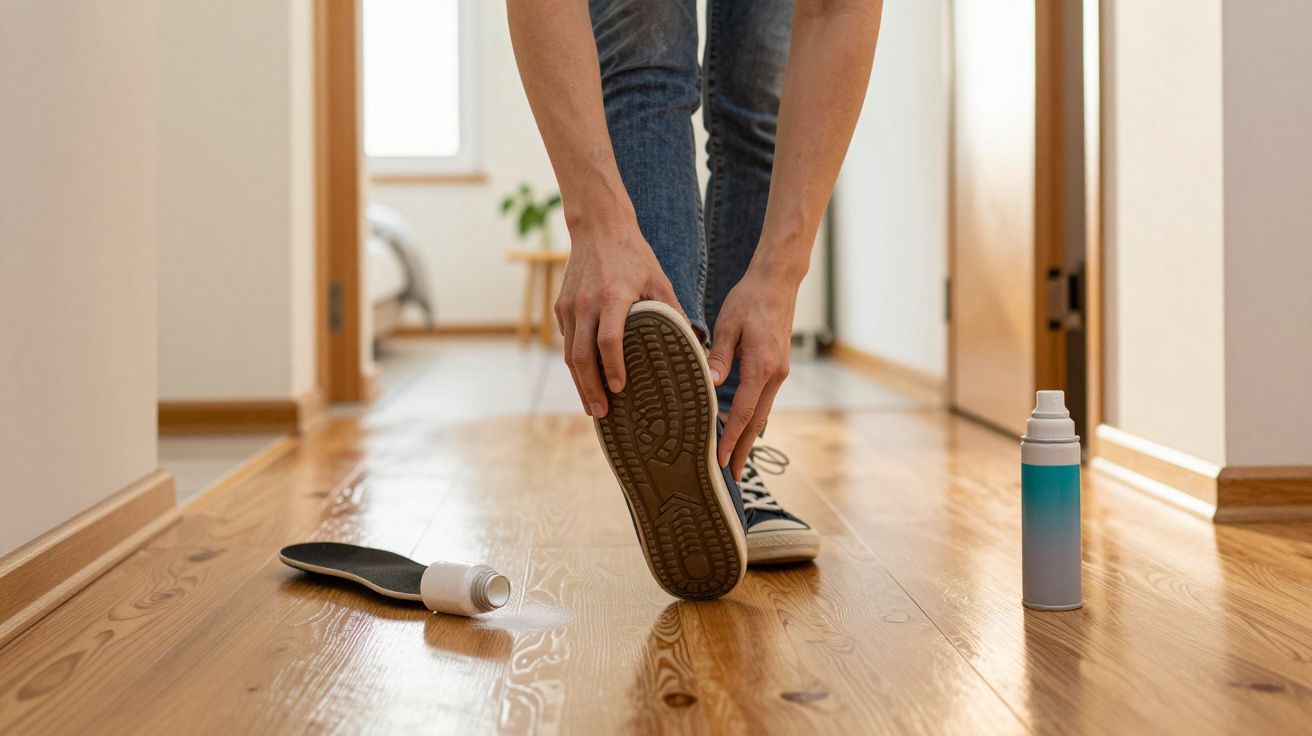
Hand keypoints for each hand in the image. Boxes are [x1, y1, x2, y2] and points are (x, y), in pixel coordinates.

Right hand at [556, 216, 683, 417]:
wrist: (598, 227)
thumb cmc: (635, 256)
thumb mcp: (659, 281)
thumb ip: (673, 313)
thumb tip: (696, 345)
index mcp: (612, 297)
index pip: (608, 341)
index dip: (613, 368)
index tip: (621, 389)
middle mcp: (586, 304)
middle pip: (581, 356)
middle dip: (590, 388)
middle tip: (602, 413)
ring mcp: (569, 306)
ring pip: (569, 353)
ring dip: (579, 383)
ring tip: (592, 406)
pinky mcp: (560, 306)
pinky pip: (566, 341)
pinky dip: (575, 363)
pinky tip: (586, 380)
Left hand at [707, 269, 798, 479]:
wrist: (777, 282)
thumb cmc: (749, 299)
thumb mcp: (728, 324)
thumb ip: (719, 356)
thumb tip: (709, 384)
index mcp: (762, 366)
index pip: (744, 412)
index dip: (732, 438)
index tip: (721, 459)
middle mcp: (776, 374)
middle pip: (758, 421)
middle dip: (744, 449)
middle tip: (731, 475)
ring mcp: (780, 372)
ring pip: (763, 412)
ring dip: (749, 436)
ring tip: (735, 458)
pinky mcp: (778, 367)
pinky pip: (764, 400)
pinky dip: (753, 417)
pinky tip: (742, 427)